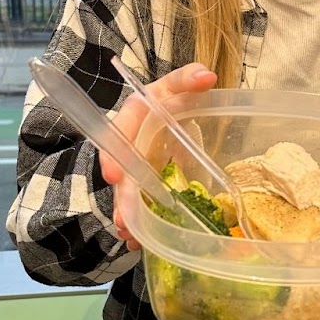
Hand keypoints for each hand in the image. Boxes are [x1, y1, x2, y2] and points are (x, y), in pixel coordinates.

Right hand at [100, 62, 216, 249]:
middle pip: (123, 170)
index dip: (114, 153)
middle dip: (123, 196)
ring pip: (128, 192)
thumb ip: (188, 78)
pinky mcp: (144, 181)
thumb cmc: (175, 98)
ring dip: (128, 214)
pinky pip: (139, 203)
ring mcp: (136, 164)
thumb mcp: (180, 86)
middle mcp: (131, 141)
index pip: (120, 131)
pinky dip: (139, 223)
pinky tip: (140, 243)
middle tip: (124, 219)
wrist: (173, 113)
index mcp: (136, 114)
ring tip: (131, 235)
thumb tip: (206, 76)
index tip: (112, 175)